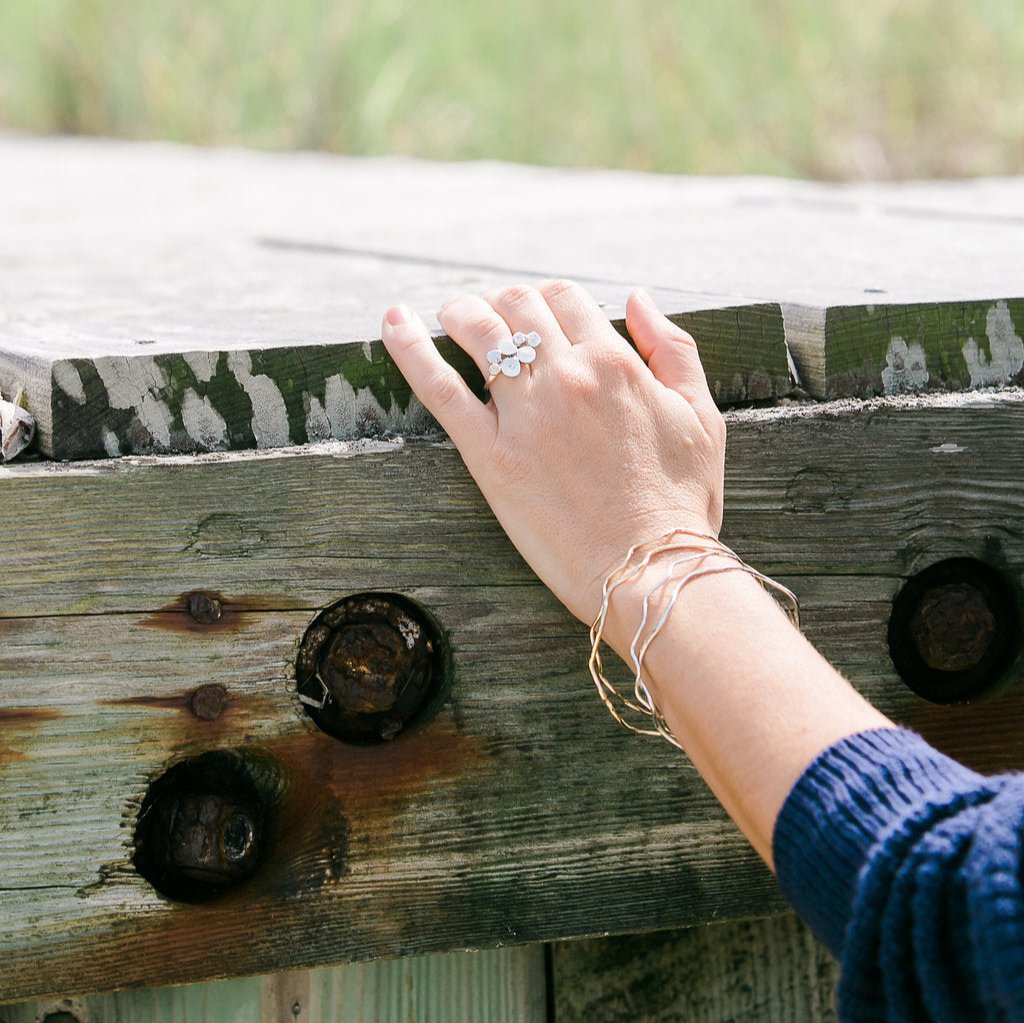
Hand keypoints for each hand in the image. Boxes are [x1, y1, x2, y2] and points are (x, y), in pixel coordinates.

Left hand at [380, 281, 725, 625]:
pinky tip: (394, 323)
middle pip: (518, 305)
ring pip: (478, 331)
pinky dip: (411, 348)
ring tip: (451, 315)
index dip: (547, 299)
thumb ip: (673, 349)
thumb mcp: (701, 416)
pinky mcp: (490, 456)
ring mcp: (524, 415)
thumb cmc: (680, 503)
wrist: (649, 572)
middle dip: (502, 301)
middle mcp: (566, 377)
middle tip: (492, 316)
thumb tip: (637, 297)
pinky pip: (439, 387)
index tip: (537, 315)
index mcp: (616, 363)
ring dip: (460, 311)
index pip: (565, 298)